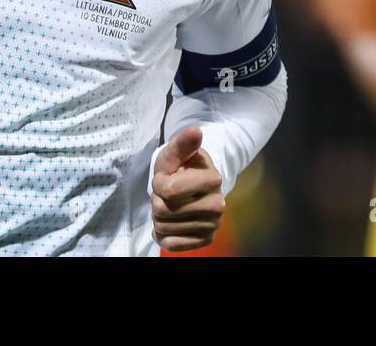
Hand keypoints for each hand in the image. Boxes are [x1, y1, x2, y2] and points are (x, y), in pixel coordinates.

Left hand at [150, 126, 224, 251]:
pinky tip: (171, 222)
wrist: (193, 186)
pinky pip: (170, 244)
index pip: (168, 189)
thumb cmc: (181, 167)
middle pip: (164, 210)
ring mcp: (213, 224)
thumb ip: (182, 144)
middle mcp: (218, 204)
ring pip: (164, 228)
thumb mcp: (176, 153)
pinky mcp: (206, 240)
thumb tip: (195, 131)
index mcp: (213, 178)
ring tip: (169, 205)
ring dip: (159, 217)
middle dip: (157, 200)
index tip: (164, 177)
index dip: (158, 183)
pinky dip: (163, 235)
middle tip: (166, 194)